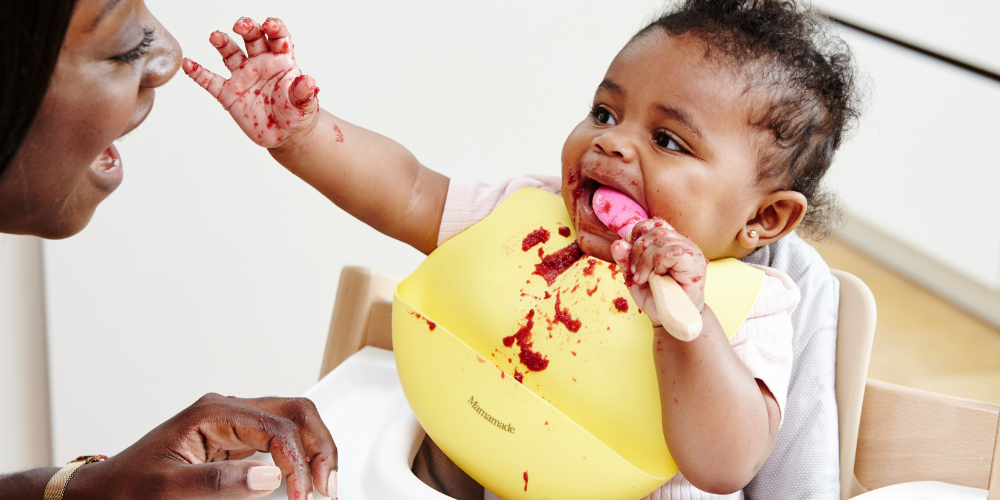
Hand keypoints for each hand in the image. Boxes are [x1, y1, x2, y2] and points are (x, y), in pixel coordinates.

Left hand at [75, 393, 336, 499]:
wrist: (104, 493)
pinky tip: (306, 476)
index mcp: (213, 412)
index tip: (302, 494)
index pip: (275, 425)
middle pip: (295, 411)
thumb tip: (269, 478)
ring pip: (294, 420)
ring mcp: (234, 423)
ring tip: (323, 482)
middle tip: (327, 484)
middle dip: (319, 445)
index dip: (296, 460)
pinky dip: (300, 456)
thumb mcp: (170, 490)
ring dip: (315, 447)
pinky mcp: (236, 440)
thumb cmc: (129, 488)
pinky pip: (281, 438)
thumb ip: (220, 482)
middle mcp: (228, 410)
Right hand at [184, 17, 320, 147]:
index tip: (269, 25)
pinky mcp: (228, 93)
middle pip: (252, 38)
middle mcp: (260, 63)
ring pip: (230, 53)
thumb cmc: (297, 114)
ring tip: (216, 36)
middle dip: (247, 28)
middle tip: (241, 25)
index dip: (273, 28)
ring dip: (222, 42)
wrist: (286, 135)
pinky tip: (189, 63)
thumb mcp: (305, 105)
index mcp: (281, 61)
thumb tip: (309, 81)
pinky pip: (210, 80)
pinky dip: (198, 72)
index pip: (277, 37)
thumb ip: (303, 92)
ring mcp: (243, 77)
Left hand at [611, 218, 707, 324]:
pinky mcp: (695, 262)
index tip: (630, 258)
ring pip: (660, 240)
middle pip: (653, 230)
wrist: (672, 320)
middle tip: (635, 273)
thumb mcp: (634, 278)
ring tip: (643, 278)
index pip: (651, 224)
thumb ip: (626, 261)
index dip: (636, 236)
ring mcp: (691, 250)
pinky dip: (658, 263)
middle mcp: (682, 242)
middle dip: (637, 251)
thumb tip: (617, 243)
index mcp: (669, 242)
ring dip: (645, 261)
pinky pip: (671, 252)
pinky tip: (657, 276)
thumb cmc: (657, 298)